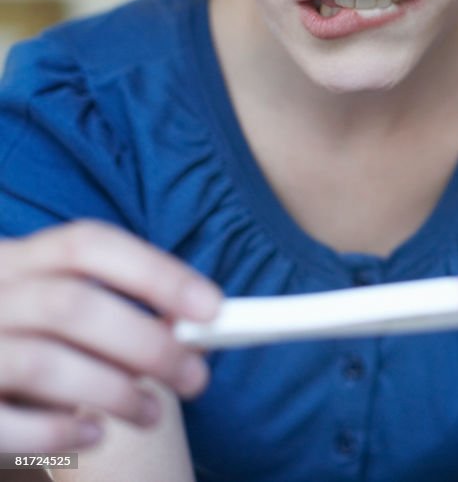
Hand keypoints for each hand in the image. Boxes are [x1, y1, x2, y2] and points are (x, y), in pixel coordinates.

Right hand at [0, 220, 222, 452]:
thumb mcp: (64, 314)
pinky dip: (58, 434)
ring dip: (114, 392)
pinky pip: (5, 423)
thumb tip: (198, 331)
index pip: (88, 245)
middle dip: (147, 344)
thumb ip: (120, 313)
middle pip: (72, 306)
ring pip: (43, 363)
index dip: (155, 273)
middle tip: (197, 379)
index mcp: (17, 258)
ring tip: (153, 414)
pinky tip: (95, 436)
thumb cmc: (30, 340)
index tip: (212, 308)